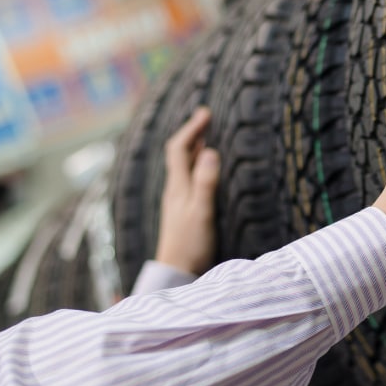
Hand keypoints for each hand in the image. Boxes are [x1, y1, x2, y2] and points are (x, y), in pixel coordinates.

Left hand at [155, 107, 219, 275]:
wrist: (176, 273)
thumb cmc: (190, 245)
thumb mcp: (202, 212)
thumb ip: (206, 182)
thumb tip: (210, 151)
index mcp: (178, 186)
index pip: (179, 148)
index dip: (192, 128)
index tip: (206, 112)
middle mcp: (174, 190)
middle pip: (179, 154)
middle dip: (193, 133)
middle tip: (206, 116)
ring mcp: (177, 200)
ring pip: (183, 166)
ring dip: (194, 148)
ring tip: (206, 136)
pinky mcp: (182, 211)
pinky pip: (187, 178)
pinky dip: (196, 164)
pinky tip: (203, 170)